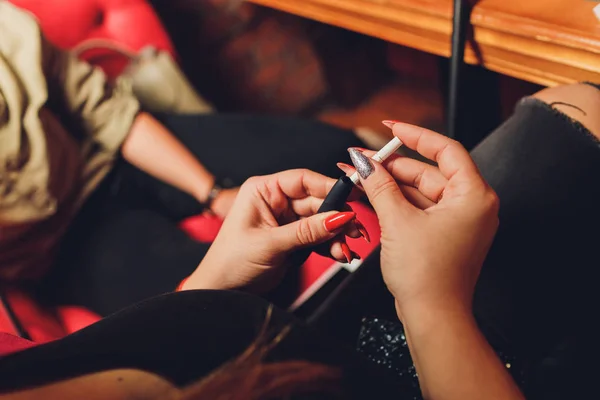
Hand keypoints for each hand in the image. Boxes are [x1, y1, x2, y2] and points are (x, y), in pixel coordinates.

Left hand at [183, 169, 365, 292]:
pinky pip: (318, 237)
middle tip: (355, 231)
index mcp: (263, 191)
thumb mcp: (270, 244)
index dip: (329, 186)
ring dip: (336, 235)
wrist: (222, 291)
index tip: (353, 196)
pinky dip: (330, 246)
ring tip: (346, 249)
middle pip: (317, 201)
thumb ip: (306, 231)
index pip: (302, 180)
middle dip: (337, 218)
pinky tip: (340, 254)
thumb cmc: (231, 262)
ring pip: (321, 221)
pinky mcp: (292, 238)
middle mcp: (276, 201)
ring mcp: (285, 220)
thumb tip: (339, 218)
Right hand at [346, 123, 498, 317]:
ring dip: (390, 185)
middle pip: (428, 171)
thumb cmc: (427, 275)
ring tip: (360, 177)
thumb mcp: (397, 221)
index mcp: (473, 196)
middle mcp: (470, 206)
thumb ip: (380, 185)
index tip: (391, 126)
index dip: (415, 135)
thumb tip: (364, 163)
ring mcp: (457, 222)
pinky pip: (419, 209)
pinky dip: (396, 202)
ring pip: (420, 191)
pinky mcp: (443, 236)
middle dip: (392, 165)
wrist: (432, 317)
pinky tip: (372, 195)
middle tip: (362, 160)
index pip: (445, 150)